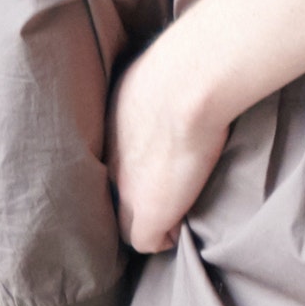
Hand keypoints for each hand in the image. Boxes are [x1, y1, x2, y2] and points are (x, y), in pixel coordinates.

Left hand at [109, 30, 244, 253]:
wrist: (185, 86)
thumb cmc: (180, 68)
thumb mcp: (158, 69)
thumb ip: (165, 79)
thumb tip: (194, 63)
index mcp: (111, 128)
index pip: (116, 159)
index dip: (137, 167)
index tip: (157, 166)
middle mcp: (109, 161)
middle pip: (114, 193)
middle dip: (135, 198)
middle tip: (165, 197)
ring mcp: (125, 192)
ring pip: (127, 221)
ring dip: (152, 221)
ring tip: (173, 220)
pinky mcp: (147, 216)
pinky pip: (148, 243)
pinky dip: (165, 239)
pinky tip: (179, 231)